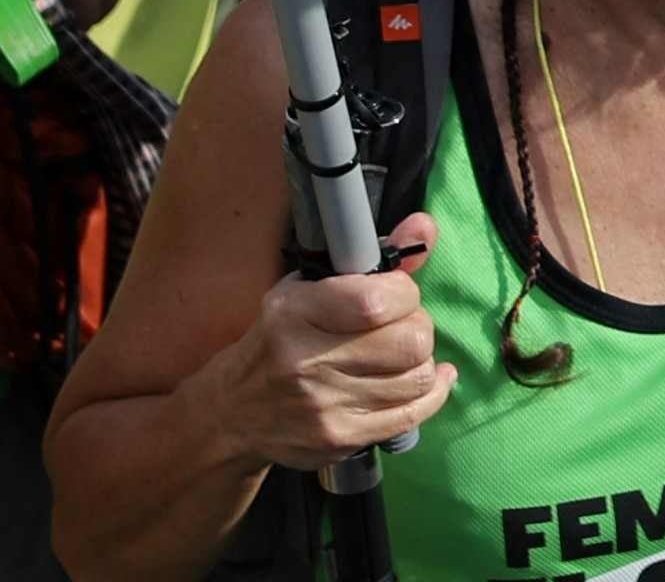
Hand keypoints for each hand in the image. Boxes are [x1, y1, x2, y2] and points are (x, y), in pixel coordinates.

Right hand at [193, 213, 453, 470]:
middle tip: (401, 326)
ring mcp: (324, 406)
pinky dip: (431, 393)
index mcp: (295, 313)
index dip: (405, 293)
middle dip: (418, 327)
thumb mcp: (307, 288)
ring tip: (400, 355)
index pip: (378, 301)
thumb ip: (371, 256)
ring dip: (421, 361)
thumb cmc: (278, 338)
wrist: (232, 412)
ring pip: (417, 378)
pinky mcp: (338, 439)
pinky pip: (411, 415)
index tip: (397, 294)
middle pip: (410, 342)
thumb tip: (425, 226)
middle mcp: (306, 362)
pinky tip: (431, 380)